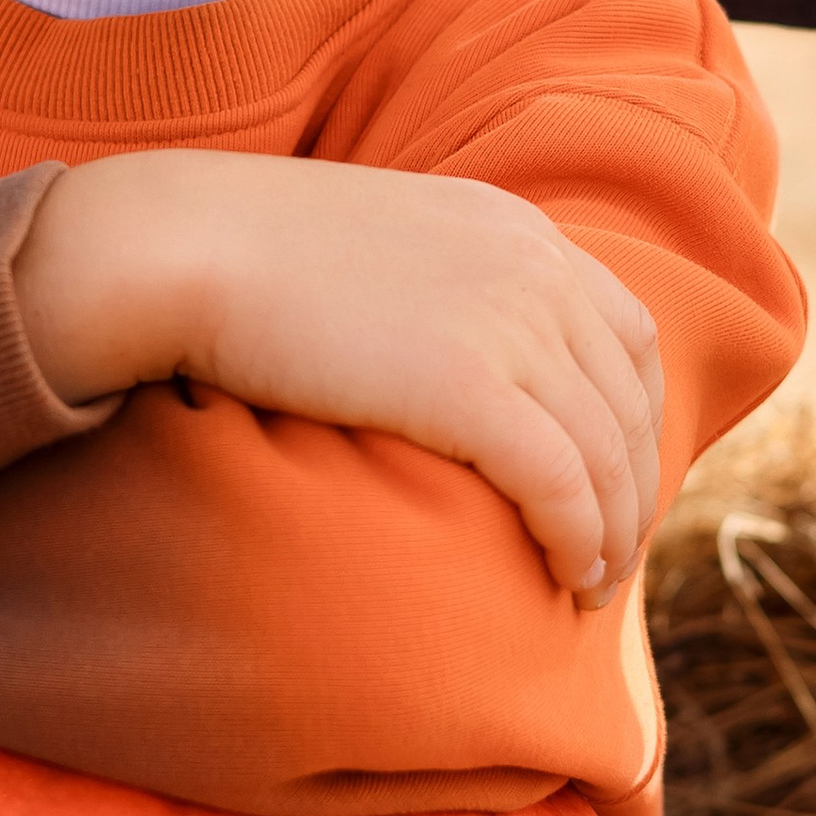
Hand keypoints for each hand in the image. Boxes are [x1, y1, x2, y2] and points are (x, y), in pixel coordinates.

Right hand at [13, 152, 662, 597]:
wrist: (179, 246)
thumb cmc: (239, 254)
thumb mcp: (370, 248)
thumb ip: (425, 286)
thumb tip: (423, 348)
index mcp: (514, 229)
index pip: (626, 335)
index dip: (636, 419)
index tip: (616, 480)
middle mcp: (533, 269)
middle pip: (630, 400)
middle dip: (636, 487)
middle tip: (615, 554)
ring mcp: (508, 324)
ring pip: (607, 452)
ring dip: (615, 529)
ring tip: (590, 586)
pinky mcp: (470, 388)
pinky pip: (562, 483)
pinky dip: (579, 538)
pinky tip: (565, 575)